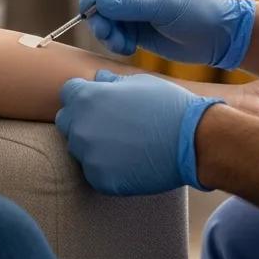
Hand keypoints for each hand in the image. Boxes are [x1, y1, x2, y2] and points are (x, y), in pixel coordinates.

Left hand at [55, 70, 222, 194]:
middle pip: (67, 122)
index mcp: (87, 97)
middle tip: (110, 125)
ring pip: (79, 149)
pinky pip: (94, 173)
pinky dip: (106, 169)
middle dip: (82, 120)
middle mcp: (81, 126)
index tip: (99, 102)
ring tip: (123, 144)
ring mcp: (89, 155)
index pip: (68, 94)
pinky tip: (128, 162)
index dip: (83, 95)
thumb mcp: (137, 82)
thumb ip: (111, 81)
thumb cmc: (167, 105)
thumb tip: (98, 79)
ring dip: (93, 146)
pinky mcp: (101, 179)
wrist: (192, 141)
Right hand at [80, 0, 254, 68]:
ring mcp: (130, 8)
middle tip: (106, 33)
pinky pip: (113, 35)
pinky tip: (130, 48)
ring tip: (121, 44)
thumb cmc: (194, 10)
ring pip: (102, 19)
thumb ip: (128, 3)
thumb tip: (98, 3)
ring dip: (106, 33)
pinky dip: (116, 43)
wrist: (218, 36)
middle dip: (97, 17)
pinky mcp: (134, 29)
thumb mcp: (161, 4)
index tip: (89, 9)